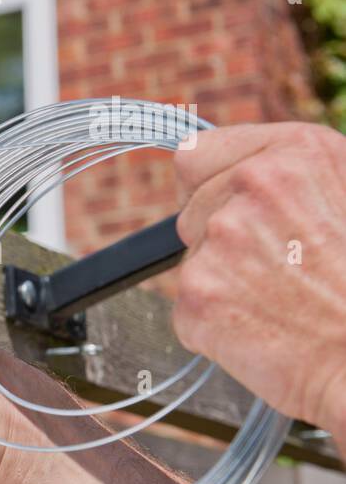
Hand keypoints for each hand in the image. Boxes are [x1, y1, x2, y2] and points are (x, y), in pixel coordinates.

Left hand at [174, 123, 345, 436]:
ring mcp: (221, 240)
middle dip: (222, 240)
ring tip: (284, 302)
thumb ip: (291, 175)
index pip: (195, 155)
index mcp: (293, 153)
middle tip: (281, 270)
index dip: (210, 187)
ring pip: (194, 261)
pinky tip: (267, 330)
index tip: (233, 211)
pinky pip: (190, 308)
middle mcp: (252, 186)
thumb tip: (240, 175)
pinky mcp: (198, 295)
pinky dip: (217, 325)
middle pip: (190, 212)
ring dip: (224, 282)